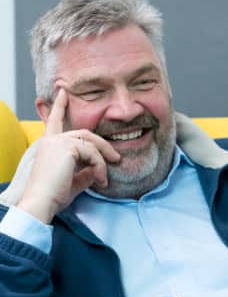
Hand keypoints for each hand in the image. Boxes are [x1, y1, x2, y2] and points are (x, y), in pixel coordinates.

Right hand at [17, 89, 120, 223]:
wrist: (41, 203)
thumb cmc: (54, 196)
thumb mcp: (73, 181)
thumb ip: (85, 172)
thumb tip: (98, 170)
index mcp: (50, 145)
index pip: (55, 122)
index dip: (60, 107)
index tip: (64, 93)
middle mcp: (52, 140)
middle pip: (85, 133)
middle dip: (103, 145)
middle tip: (117, 158)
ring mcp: (58, 142)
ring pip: (91, 143)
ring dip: (104, 159)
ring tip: (106, 177)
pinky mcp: (67, 147)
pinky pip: (93, 153)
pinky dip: (100, 166)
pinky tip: (101, 180)